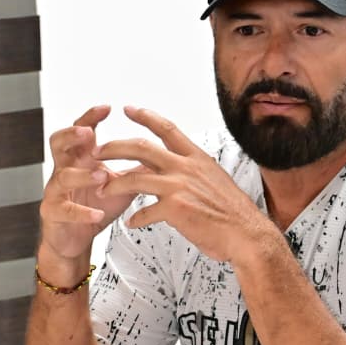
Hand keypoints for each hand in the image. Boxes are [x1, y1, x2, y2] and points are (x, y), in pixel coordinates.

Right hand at [39, 106, 136, 265]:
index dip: (91, 118)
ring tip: (101, 175)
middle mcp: (67, 170)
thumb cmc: (97, 206)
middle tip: (87, 133)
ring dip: (83, 175)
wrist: (77, 237)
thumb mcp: (121, 184)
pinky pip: (64, 209)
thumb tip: (163, 153)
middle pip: (59, 144)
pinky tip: (96, 212)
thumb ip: (137, 168)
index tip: (107, 107)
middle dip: (71, 135)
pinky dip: (81, 211)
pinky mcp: (54, 213)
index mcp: (82, 159)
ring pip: (63, 176)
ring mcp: (57, 191)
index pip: (83, 131)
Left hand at [94, 106, 273, 263]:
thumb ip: (193, 173)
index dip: (146, 117)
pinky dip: (136, 218)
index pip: (167, 129)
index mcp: (197, 158)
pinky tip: (132, 223)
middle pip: (141, 147)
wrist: (247, 235)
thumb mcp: (215, 181)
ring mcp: (179, 187)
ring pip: (135, 177)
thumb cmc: (234, 213)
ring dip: (114, 184)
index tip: (129, 109)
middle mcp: (186, 167)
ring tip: (103, 190)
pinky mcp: (175, 209)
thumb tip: (179, 172)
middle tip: (98, 150)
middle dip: (114, 146)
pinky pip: (144, 212)